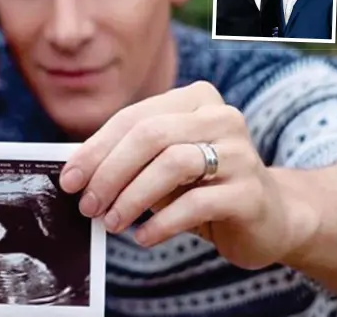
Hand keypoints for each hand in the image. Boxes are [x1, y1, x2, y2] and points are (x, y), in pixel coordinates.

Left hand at [60, 81, 294, 269]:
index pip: (132, 119)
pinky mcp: (251, 191)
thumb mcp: (160, 165)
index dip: (95, 150)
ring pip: (173, 164)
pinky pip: (197, 203)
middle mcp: (221, 117)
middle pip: (150, 136)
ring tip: (110, 222)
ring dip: (132, 197)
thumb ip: (126, 160)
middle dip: (110, 172)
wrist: (268, 217)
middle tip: (87, 205)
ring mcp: (241, 152)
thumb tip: (75, 174)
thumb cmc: (201, 186)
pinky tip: (143, 237)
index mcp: (194, 100)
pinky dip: (162, 222)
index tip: (69, 180)